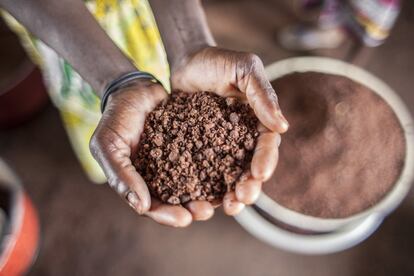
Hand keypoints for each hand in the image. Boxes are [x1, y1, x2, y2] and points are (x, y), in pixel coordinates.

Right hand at [90, 80, 212, 226]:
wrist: (134, 89)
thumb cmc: (116, 118)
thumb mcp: (108, 146)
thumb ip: (121, 175)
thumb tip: (142, 207)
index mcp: (141, 182)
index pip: (154, 206)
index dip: (168, 215)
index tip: (184, 219)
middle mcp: (163, 176)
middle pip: (180, 200)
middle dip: (193, 208)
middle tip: (207, 211)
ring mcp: (180, 160)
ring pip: (197, 182)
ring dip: (209, 192)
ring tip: (223, 196)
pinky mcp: (195, 144)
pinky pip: (208, 157)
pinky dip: (219, 165)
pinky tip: (230, 168)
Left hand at [171, 46, 287, 214]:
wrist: (185, 62)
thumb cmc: (217, 61)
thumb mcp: (244, 68)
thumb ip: (262, 94)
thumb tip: (282, 126)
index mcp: (258, 121)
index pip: (266, 144)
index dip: (266, 160)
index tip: (259, 174)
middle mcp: (241, 137)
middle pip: (249, 166)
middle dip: (249, 185)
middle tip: (242, 200)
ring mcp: (219, 146)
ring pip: (228, 175)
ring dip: (230, 193)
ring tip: (228, 208)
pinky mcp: (198, 149)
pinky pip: (203, 171)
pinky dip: (205, 187)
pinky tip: (201, 200)